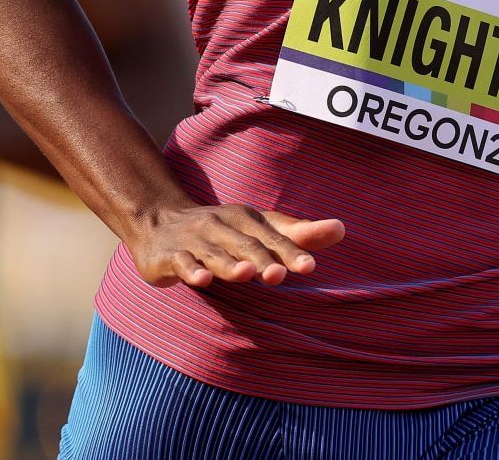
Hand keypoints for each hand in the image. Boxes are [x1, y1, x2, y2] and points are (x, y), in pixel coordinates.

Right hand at [126, 202, 345, 288]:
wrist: (157, 222)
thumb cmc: (221, 232)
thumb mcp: (258, 230)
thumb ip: (297, 234)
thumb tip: (341, 229)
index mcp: (246, 219)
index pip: (273, 237)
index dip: (291, 251)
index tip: (310, 267)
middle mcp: (222, 226)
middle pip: (246, 245)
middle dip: (263, 259)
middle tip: (280, 275)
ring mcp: (195, 240)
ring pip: (215, 253)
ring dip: (230, 264)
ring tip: (248, 273)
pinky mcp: (170, 255)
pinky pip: (183, 262)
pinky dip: (192, 270)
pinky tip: (202, 279)